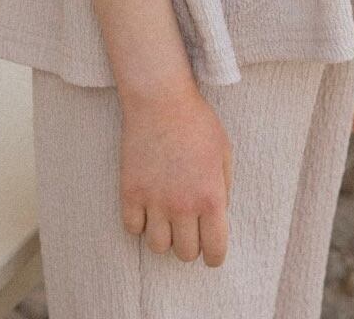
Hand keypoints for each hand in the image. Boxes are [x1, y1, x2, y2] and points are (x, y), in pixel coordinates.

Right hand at [118, 82, 233, 266]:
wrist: (160, 99)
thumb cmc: (196, 121)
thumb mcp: (224, 151)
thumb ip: (223, 188)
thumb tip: (218, 216)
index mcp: (210, 197)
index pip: (215, 251)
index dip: (214, 255)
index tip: (211, 250)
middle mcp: (182, 205)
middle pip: (185, 254)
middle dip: (190, 244)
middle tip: (189, 226)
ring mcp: (153, 200)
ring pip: (157, 247)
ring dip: (164, 236)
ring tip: (167, 217)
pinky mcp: (130, 191)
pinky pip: (132, 228)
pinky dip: (139, 222)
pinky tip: (147, 206)